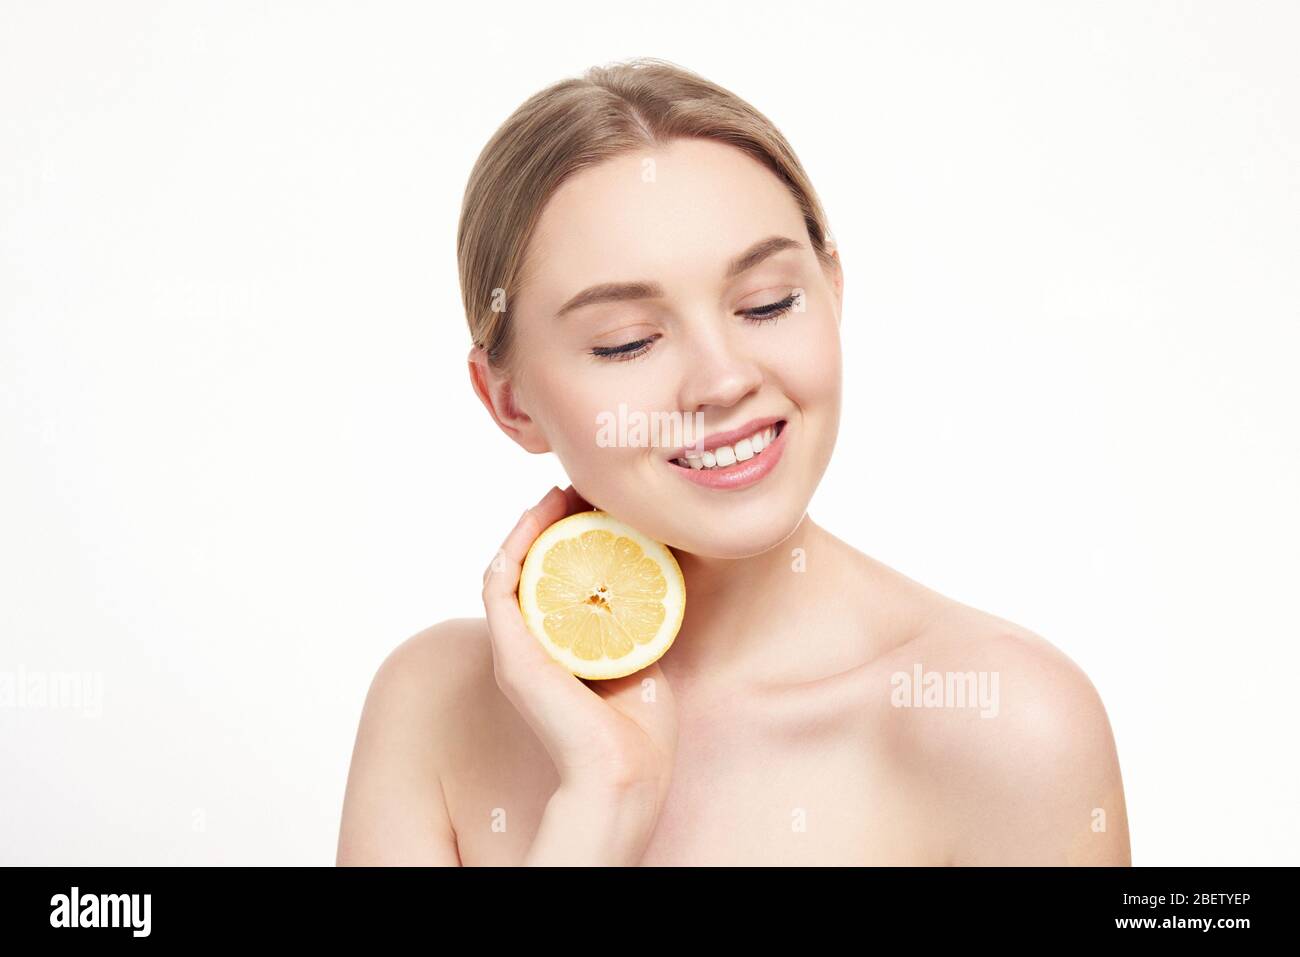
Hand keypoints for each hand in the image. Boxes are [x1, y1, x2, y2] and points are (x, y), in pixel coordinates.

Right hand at [481, 485, 679, 799]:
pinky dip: (513, 545)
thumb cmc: (641, 729)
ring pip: (508, 567)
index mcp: (558, 649)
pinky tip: (536, 518)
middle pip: (530, 566)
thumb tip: (667, 565)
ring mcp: (514, 649)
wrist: (626, 771)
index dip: (569, 536)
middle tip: (577, 487)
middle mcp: (530, 646)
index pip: (554, 579)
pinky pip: (497, 583)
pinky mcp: (507, 651)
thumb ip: (642, 616)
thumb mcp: (646, 653)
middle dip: (550, 521)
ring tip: (557, 493)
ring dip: (529, 524)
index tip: (597, 504)